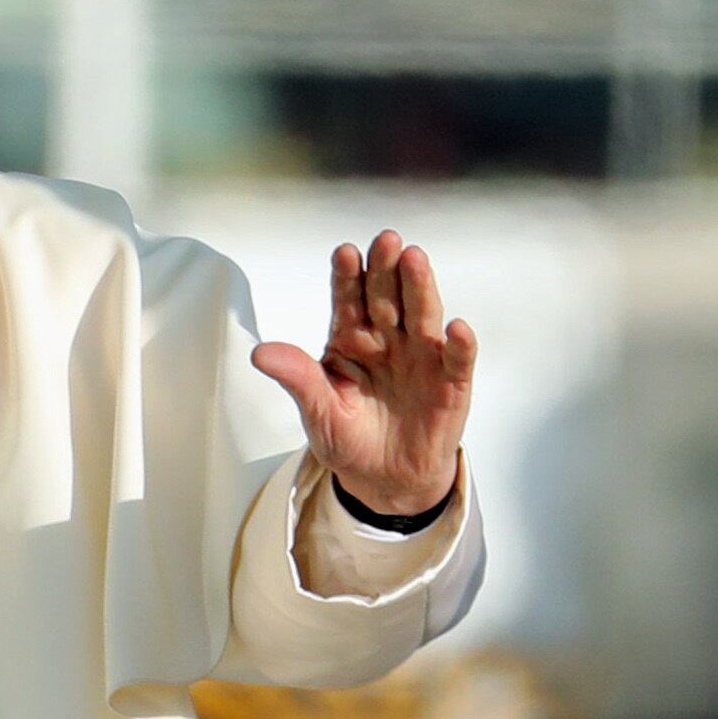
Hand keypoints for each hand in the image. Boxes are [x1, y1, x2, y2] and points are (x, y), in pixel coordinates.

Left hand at [250, 230, 475, 515]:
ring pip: (422, 315)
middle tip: (385, 240)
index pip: (348, 300)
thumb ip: (297, 379)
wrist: (384, 478)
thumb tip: (258, 353)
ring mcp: (421, 356)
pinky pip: (456, 359)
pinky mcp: (451, 381)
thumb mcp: (317, 412)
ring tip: (415, 259)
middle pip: (387, 297)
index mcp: (350, 338)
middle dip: (385, 269)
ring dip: (420, 288)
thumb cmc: (348, 439)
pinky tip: (456, 327)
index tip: (344, 253)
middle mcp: (387, 338)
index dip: (347, 277)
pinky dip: (459, 344)